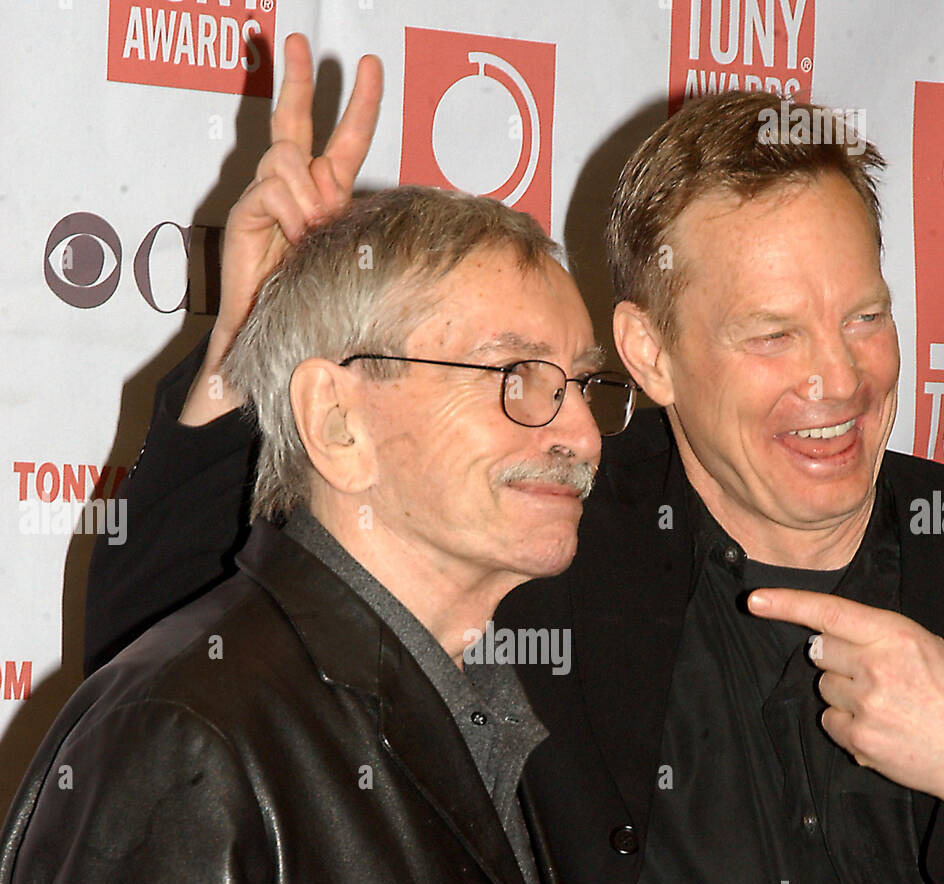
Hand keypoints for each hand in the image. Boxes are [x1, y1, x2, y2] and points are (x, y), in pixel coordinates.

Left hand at [180, 34, 382, 425]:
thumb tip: (200, 407)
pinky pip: (349, 156)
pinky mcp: (340, 208)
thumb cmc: (265, 348)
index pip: (273, 187)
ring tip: (364, 61)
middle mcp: (282, 212)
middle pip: (284, 142)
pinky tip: (368, 78)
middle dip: (290, 94)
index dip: (290, 194)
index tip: (309, 223)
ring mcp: (314, 206)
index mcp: (257, 235)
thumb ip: (223, 373)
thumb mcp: (242, 352)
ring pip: (324, 143)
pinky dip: (357, 117)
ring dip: (343, 105)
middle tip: (291, 41)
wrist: (292, 351)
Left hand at [747, 589, 943, 861]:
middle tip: (875, 675)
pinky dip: (846, 725)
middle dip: (837, 660)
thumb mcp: (930, 649)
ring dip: (844, 695)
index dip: (787, 604)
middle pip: (821, 652)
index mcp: (896, 635)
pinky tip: (879, 728)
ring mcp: (864, 703)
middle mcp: (875, 665)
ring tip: (886, 706)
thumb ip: (880, 637)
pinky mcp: (857, 737)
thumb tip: (829, 636)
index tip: (755, 600)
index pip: (830, 613)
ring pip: (824, 688)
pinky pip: (829, 721)